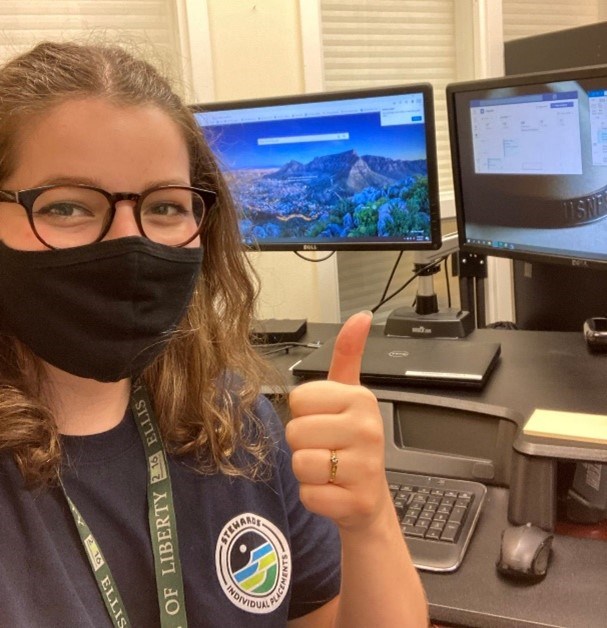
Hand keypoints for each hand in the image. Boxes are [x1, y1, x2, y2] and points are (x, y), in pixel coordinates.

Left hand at [286, 311, 391, 531]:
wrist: (367, 495)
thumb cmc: (351, 441)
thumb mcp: (348, 395)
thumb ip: (348, 354)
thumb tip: (360, 316)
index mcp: (361, 398)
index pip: (298, 400)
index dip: (304, 414)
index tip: (325, 422)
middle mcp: (368, 429)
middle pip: (296, 431)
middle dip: (303, 444)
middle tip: (326, 449)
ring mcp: (366, 467)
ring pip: (300, 463)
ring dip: (307, 471)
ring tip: (329, 470)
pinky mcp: (356, 501)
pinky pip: (309, 494)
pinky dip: (314, 496)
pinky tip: (333, 491)